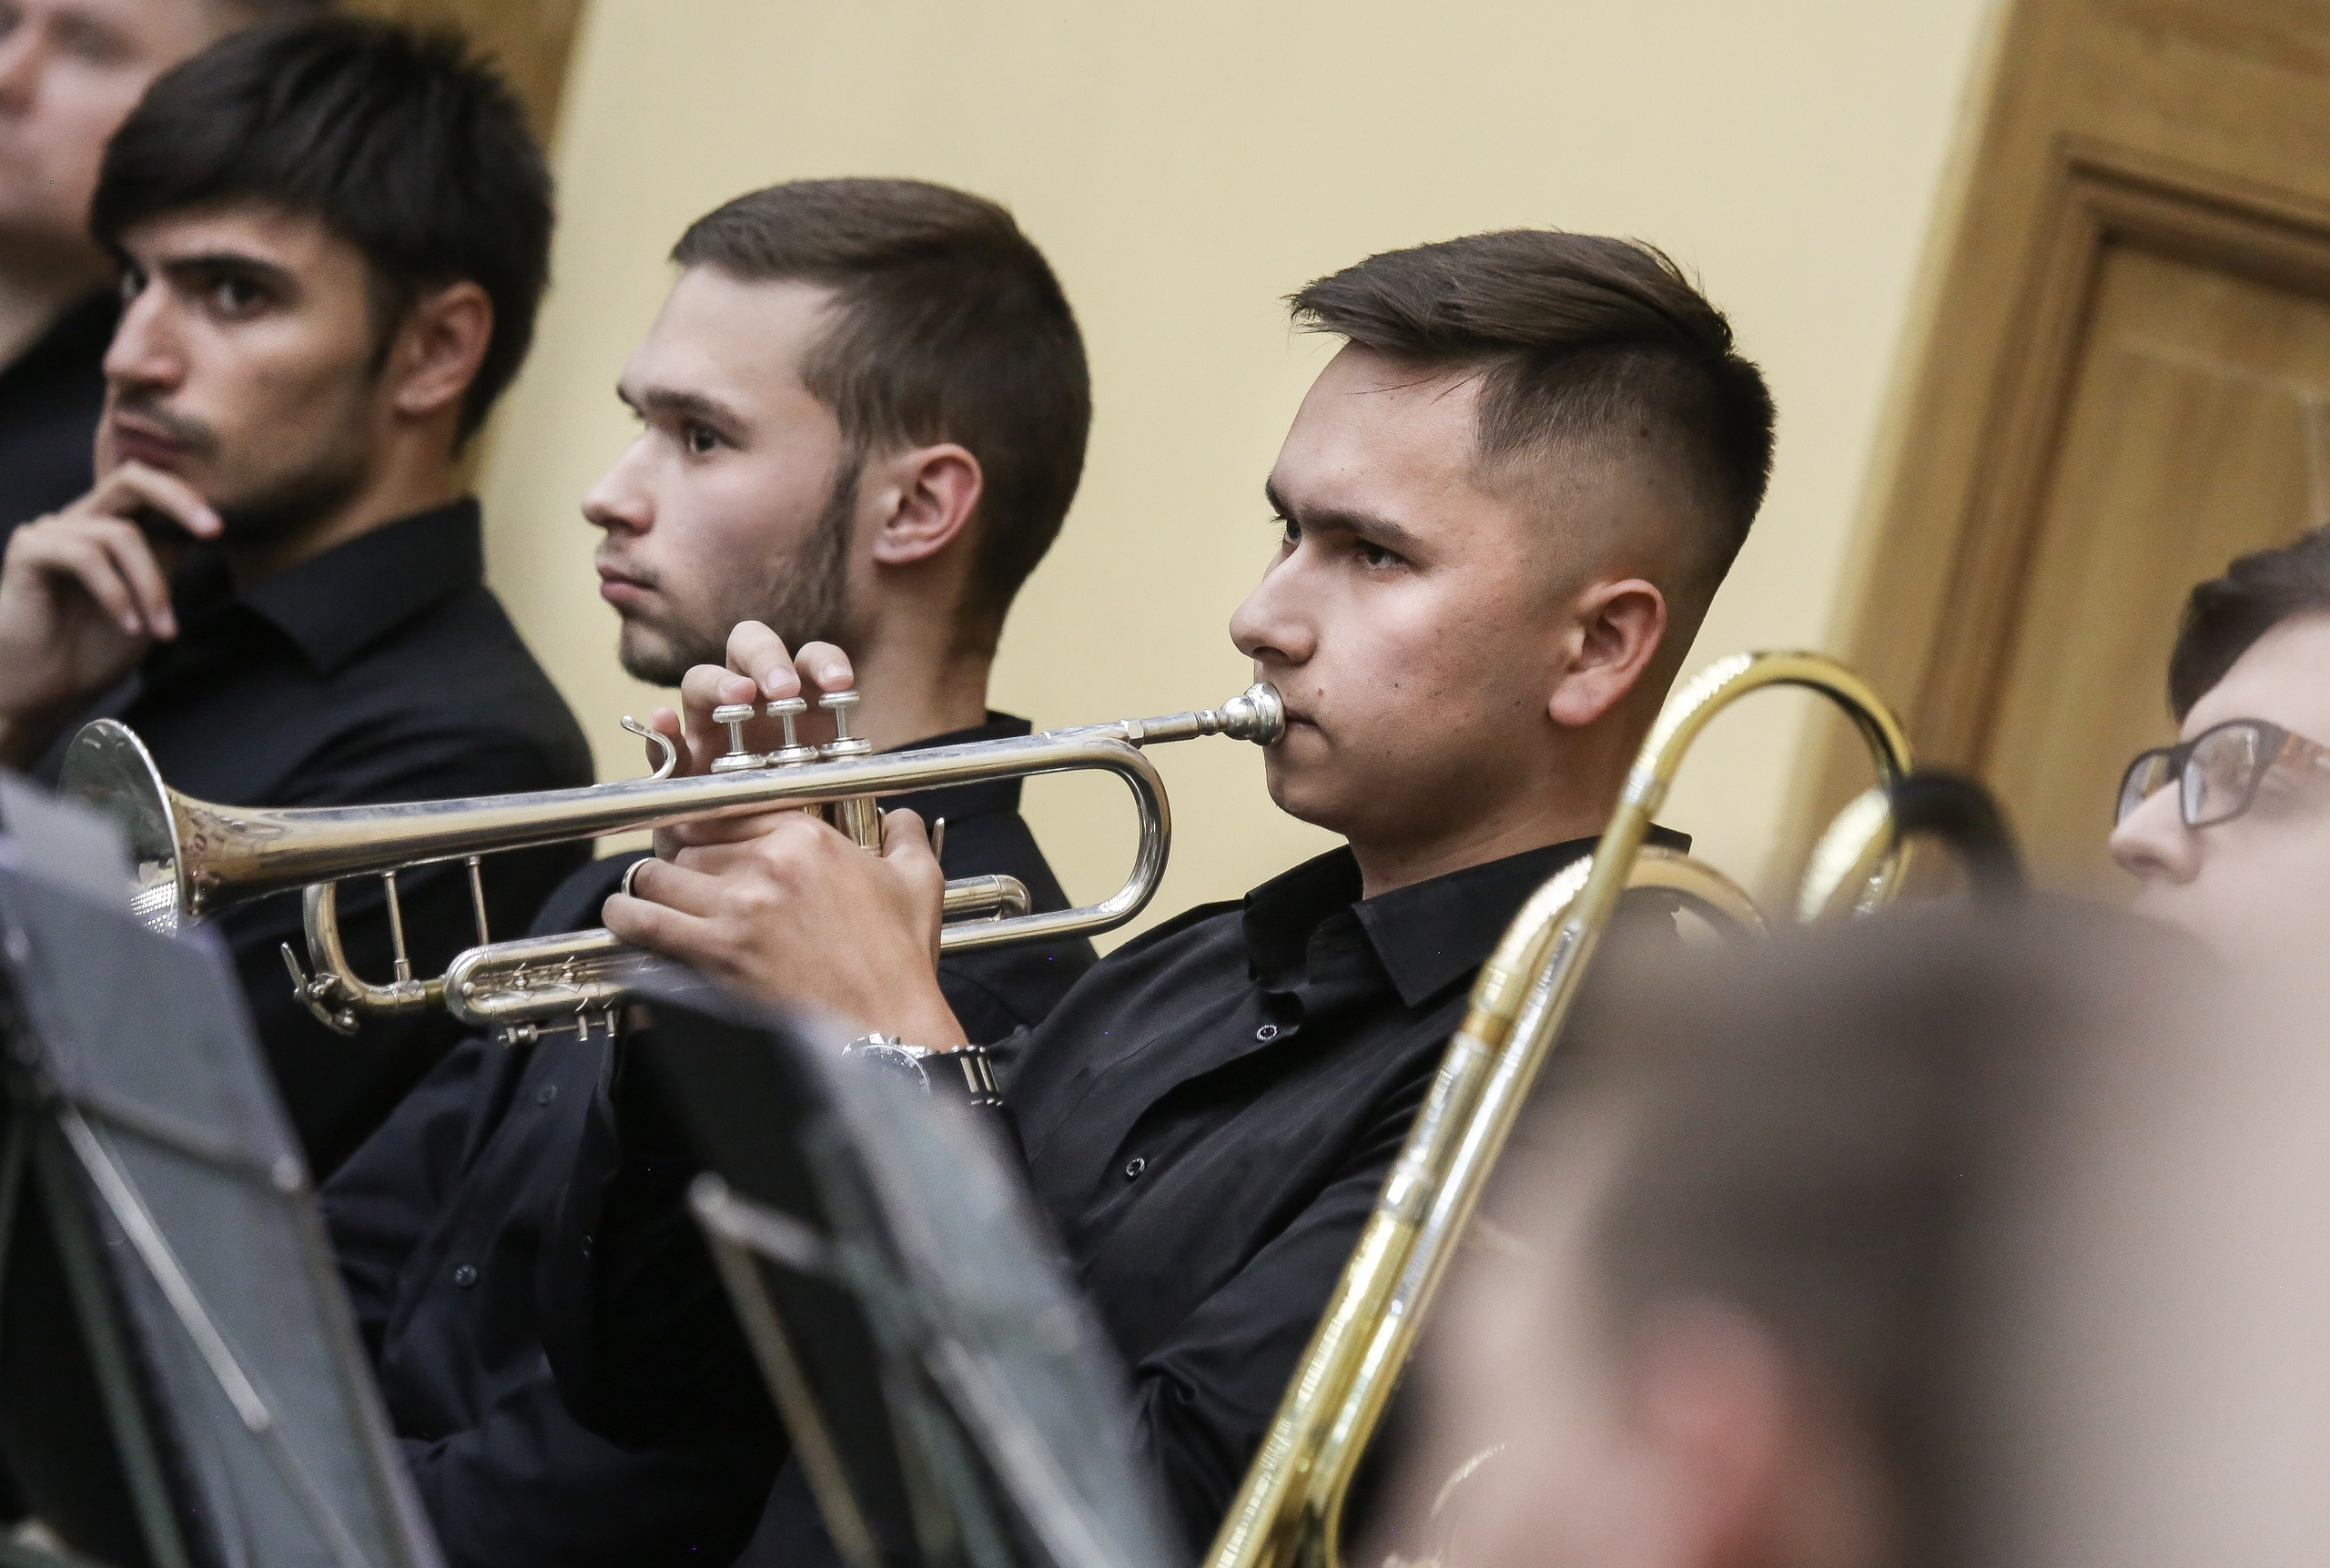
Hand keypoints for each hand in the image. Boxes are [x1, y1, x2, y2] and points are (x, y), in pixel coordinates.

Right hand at [0, 464, 220, 763]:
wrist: (48, 690)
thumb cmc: (96, 647)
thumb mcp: (150, 597)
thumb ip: (167, 558)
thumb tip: (206, 524)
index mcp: (109, 526)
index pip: (148, 487)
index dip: (186, 497)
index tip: (220, 530)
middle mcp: (79, 520)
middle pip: (130, 479)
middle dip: (178, 500)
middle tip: (213, 531)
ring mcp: (50, 533)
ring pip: (120, 536)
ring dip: (152, 587)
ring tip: (163, 632)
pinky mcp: (28, 552)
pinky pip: (84, 556)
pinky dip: (116, 594)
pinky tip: (129, 626)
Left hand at [604, 803, 966, 1046]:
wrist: (887, 1031)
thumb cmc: (900, 962)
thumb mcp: (918, 883)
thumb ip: (906, 836)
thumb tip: (901, 818)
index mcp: (808, 837)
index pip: (728, 807)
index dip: (709, 824)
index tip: (702, 837)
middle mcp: (766, 863)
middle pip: (688, 841)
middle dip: (682, 858)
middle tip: (683, 877)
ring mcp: (736, 909)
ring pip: (656, 873)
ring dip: (649, 885)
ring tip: (648, 897)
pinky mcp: (714, 954)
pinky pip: (642, 921)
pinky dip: (625, 916)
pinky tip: (623, 918)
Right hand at [641, 621, 856, 857]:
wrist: (752, 879)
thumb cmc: (801, 833)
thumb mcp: (835, 810)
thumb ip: (852, 794)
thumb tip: (887, 803)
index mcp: (796, 708)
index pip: (808, 661)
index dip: (824, 662)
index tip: (841, 684)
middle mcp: (751, 708)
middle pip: (750, 648)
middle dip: (767, 659)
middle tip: (782, 690)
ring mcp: (709, 731)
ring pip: (702, 680)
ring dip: (720, 683)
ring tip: (737, 699)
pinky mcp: (676, 766)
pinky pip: (663, 740)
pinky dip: (661, 729)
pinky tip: (665, 723)